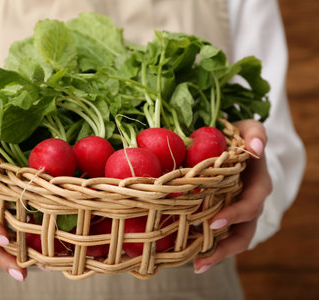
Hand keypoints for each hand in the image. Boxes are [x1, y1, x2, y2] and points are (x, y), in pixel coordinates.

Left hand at [193, 119, 272, 273]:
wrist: (232, 143)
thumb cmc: (239, 136)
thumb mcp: (249, 128)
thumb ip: (255, 134)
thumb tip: (256, 148)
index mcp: (257, 185)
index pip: (251, 205)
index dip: (235, 216)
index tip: (214, 223)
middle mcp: (249, 203)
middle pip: (244, 233)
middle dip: (224, 248)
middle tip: (202, 260)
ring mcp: (236, 212)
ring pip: (232, 240)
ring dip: (216, 255)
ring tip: (197, 266)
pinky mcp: (223, 214)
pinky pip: (218, 234)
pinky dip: (207, 245)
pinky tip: (190, 255)